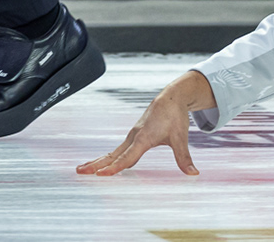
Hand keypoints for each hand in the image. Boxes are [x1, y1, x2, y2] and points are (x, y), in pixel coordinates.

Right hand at [77, 69, 211, 176]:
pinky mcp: (132, 137)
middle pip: (112, 155)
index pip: (127, 157)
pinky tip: (99, 164)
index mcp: (143, 138)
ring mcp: (131, 137)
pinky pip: (116, 150)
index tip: (102, 175)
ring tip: (82, 170)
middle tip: (80, 172)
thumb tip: (193, 173)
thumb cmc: (174, 117)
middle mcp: (133, 137)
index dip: (115, 167)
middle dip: (96, 164)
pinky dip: (106, 158)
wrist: (170, 99)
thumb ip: (184, 157)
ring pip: (111, 152)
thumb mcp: (181, 137)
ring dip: (97, 161)